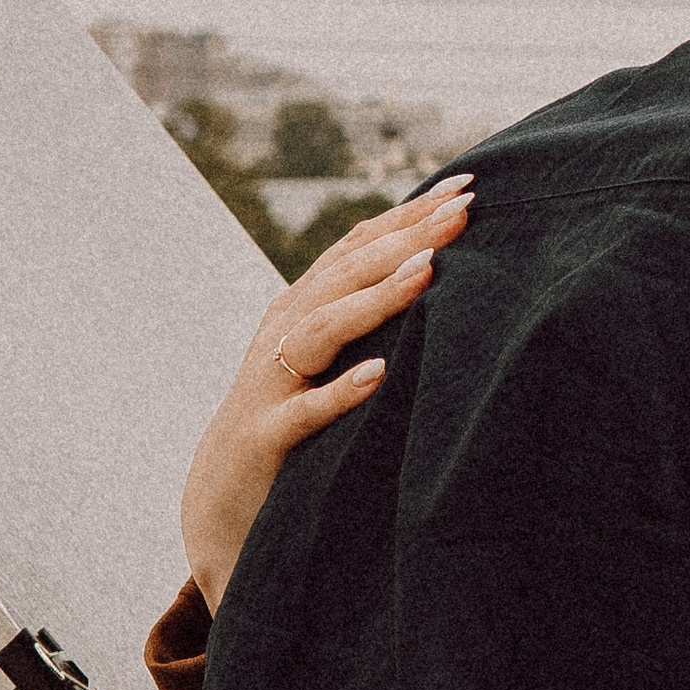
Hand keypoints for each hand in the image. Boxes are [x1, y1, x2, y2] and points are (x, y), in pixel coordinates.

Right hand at [181, 176, 474, 606]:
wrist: (221, 502)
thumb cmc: (292, 422)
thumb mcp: (326, 360)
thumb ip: (367, 317)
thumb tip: (439, 273)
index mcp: (303, 308)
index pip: (359, 247)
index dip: (410, 215)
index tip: (469, 188)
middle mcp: (284, 332)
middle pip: (346, 274)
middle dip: (406, 238)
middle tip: (464, 212)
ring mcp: (272, 382)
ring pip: (322, 328)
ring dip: (375, 299)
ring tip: (427, 271)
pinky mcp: (268, 437)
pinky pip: (305, 412)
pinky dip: (339, 391)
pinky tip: (379, 374)